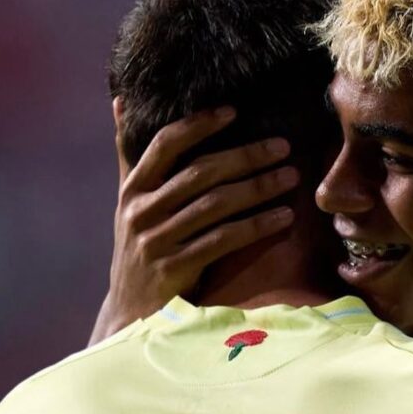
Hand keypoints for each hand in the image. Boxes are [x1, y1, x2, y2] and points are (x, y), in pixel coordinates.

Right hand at [91, 106, 298, 343]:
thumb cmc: (138, 249)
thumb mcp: (128, 202)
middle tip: (283, 145)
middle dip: (245, 156)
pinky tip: (284, 217)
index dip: (198, 125)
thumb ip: (130, 155)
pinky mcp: (176, 268)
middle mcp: (141, 211)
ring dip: (259, 188)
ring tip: (291, 177)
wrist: (128, 313)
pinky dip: (257, 226)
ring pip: (216, 205)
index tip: (234, 111)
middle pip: (200, 173)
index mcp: (132, 190)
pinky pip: (224, 240)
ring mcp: (157, 241)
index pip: (164, 144)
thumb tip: (121, 101)